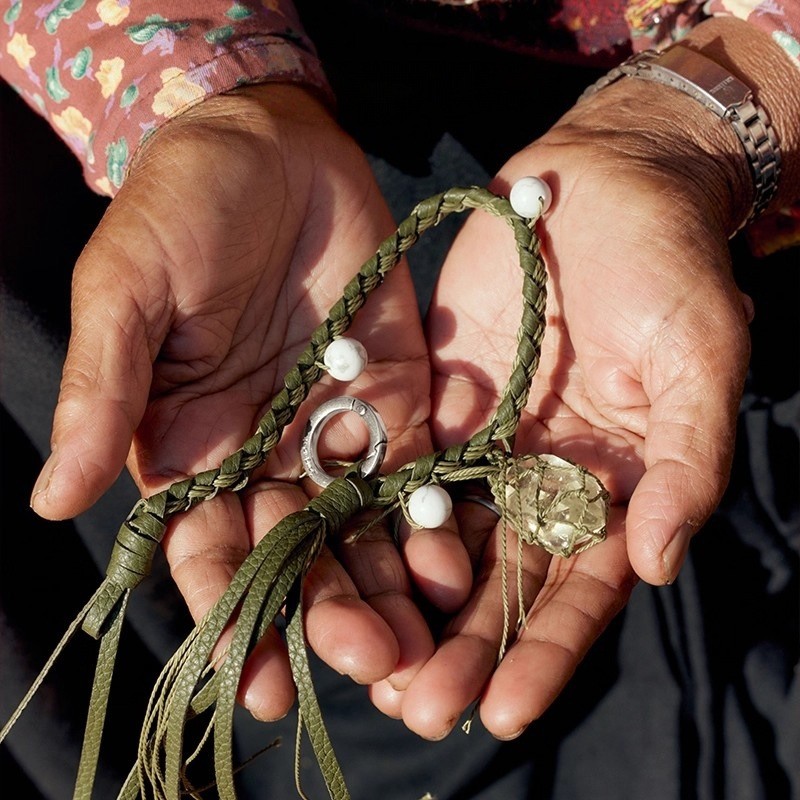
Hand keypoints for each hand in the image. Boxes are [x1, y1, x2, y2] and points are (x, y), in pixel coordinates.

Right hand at [29, 84, 470, 719]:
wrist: (271, 146)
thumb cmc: (180, 206)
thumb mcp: (126, 287)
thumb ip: (103, 390)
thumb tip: (53, 502)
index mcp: (191, 447)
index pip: (207, 550)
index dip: (228, 614)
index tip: (255, 682)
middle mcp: (266, 454)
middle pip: (297, 554)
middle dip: (326, 613)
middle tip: (362, 665)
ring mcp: (337, 429)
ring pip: (363, 528)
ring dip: (388, 587)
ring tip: (416, 646)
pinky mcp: (398, 396)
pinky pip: (420, 469)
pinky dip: (435, 518)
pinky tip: (455, 565)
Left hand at [380, 73, 754, 739]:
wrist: (599, 186)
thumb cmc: (669, 267)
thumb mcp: (699, 358)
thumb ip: (687, 462)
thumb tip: (658, 565)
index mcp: (614, 486)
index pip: (578, 589)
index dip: (544, 652)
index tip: (503, 711)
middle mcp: (543, 480)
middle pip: (499, 583)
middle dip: (462, 650)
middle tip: (416, 709)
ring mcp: (485, 446)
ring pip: (441, 541)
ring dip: (405, 604)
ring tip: (364, 666)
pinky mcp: (435, 404)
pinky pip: (400, 469)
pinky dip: (373, 520)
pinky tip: (335, 565)